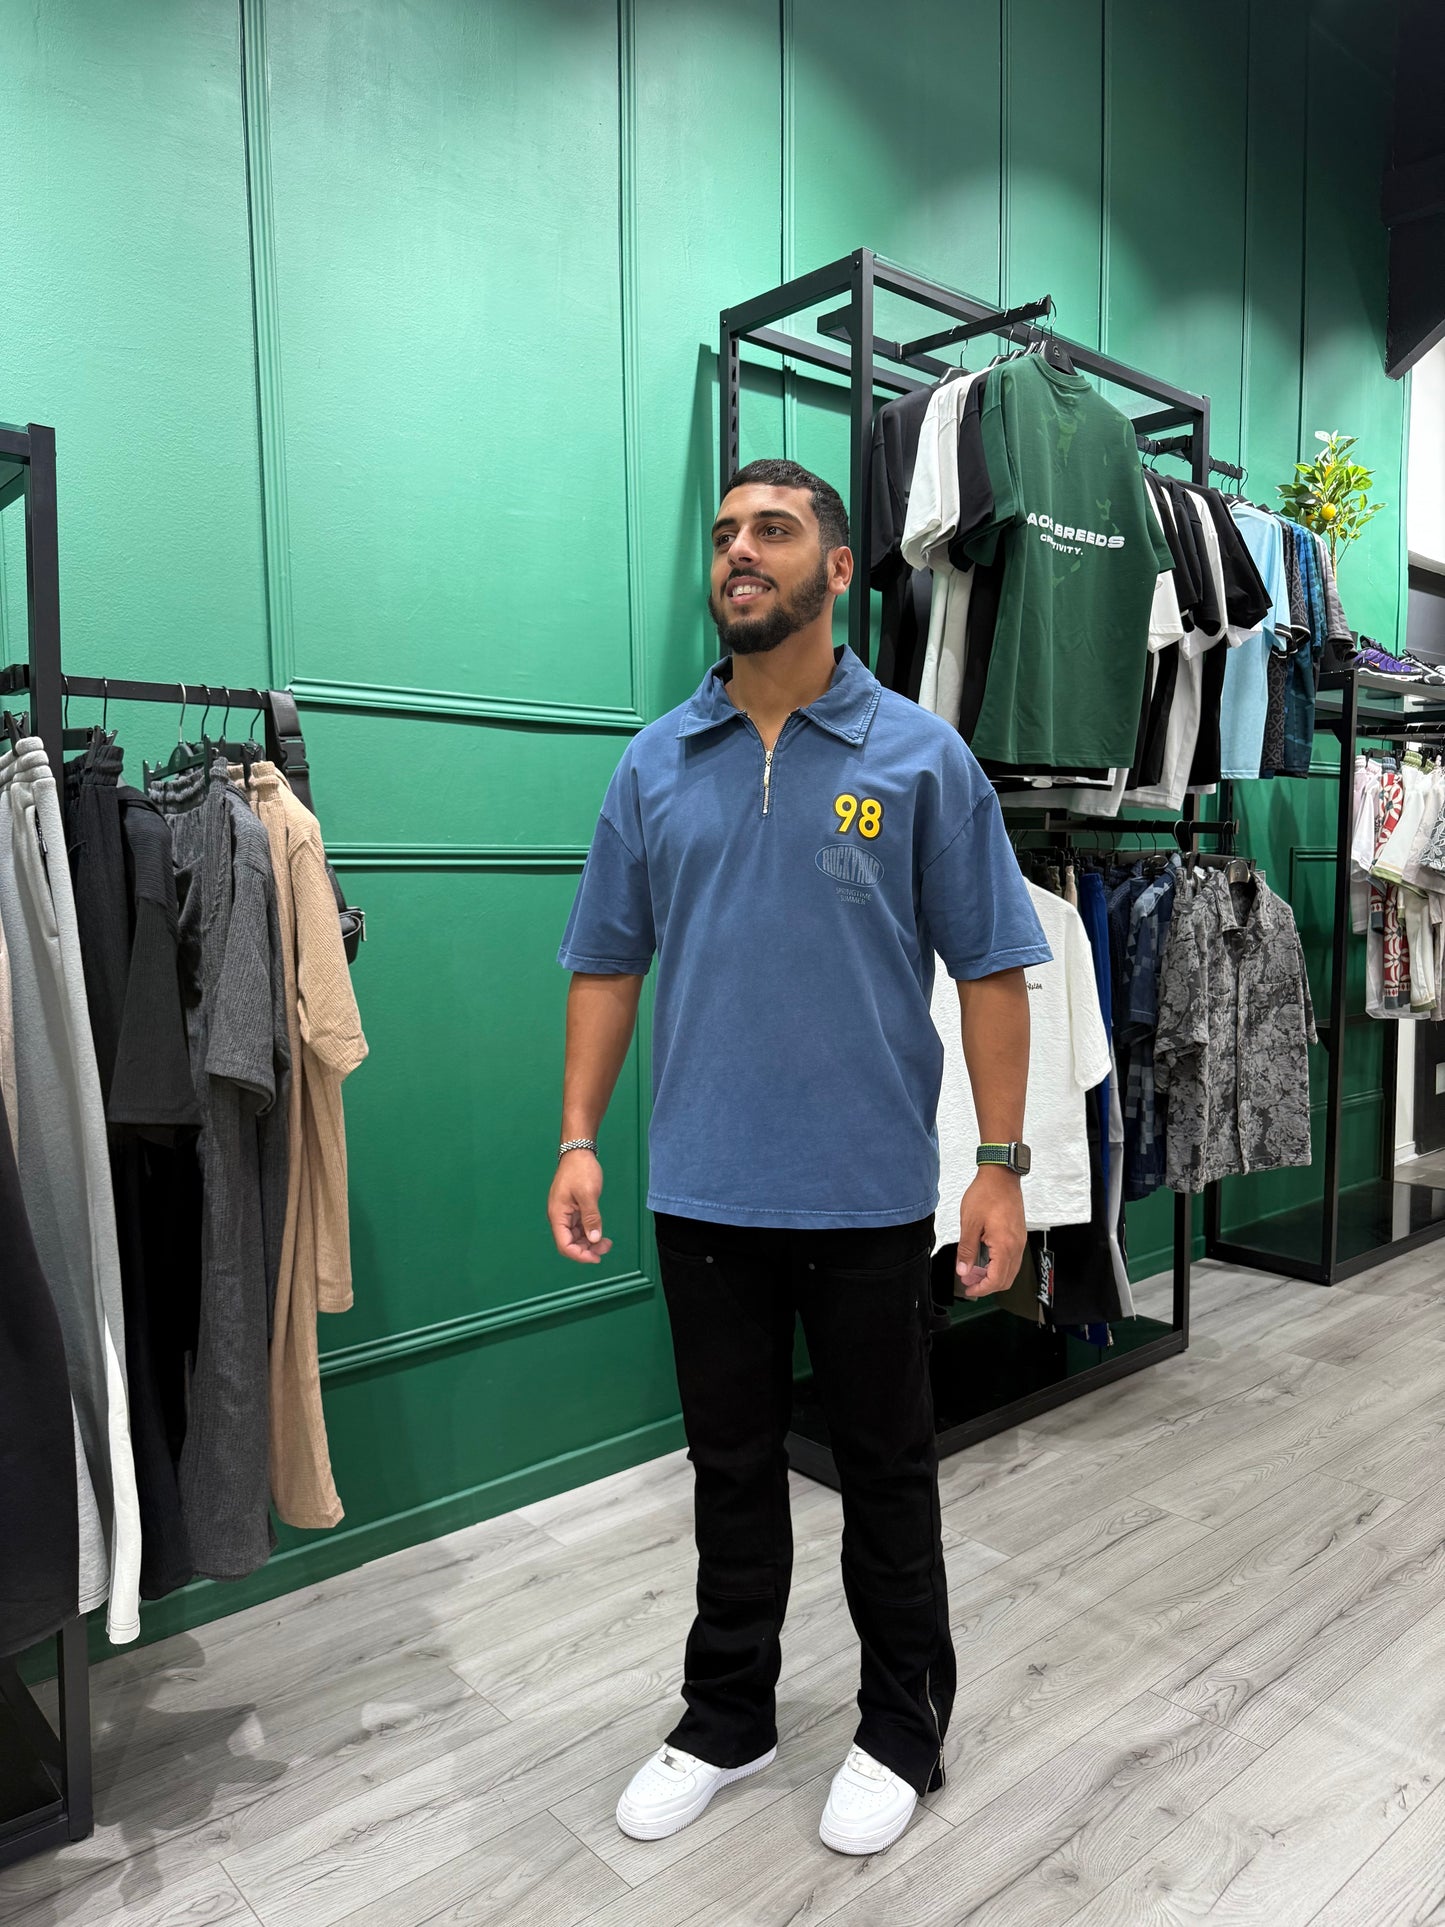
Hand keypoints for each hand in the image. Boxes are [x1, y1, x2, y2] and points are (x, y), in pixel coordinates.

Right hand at [548, 1150, 613, 1264]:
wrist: (578, 1152)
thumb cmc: (581, 1171)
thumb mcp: (588, 1194)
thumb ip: (591, 1218)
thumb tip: (595, 1239)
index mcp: (558, 1215)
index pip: (564, 1245)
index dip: (580, 1255)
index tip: (597, 1257)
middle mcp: (559, 1217)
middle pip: (569, 1243)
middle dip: (587, 1250)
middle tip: (606, 1248)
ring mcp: (565, 1213)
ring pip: (575, 1237)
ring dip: (589, 1243)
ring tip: (607, 1242)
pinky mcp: (572, 1209)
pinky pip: (579, 1227)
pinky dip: (589, 1233)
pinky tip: (600, 1233)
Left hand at [956, 1167, 1025, 1298]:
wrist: (1001, 1176)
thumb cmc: (986, 1194)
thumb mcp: (970, 1223)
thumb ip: (967, 1250)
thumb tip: (963, 1270)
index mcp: (1004, 1245)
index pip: (996, 1280)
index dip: (981, 1289)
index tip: (968, 1289)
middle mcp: (1016, 1246)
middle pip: (1006, 1279)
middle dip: (986, 1285)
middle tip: (969, 1281)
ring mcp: (1019, 1241)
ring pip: (1010, 1270)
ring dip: (993, 1275)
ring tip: (974, 1270)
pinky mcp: (1018, 1235)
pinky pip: (1012, 1259)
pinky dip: (999, 1265)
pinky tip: (984, 1259)